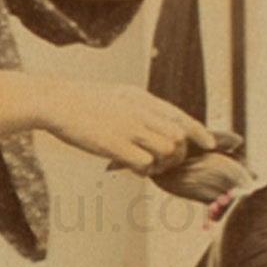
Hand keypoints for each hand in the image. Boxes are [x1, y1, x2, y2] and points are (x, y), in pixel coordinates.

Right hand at [36, 78, 214, 173]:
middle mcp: (140, 112)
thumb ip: (139, 108)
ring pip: (168, 150)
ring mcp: (129, 128)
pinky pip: (145, 164)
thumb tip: (155, 124)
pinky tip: (132, 168)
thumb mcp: (117, 96)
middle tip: (163, 161)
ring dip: (163, 164)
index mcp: (142, 99)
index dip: (199, 132)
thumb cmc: (83, 101)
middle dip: (178, 153)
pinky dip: (144, 171)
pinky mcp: (115, 144)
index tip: (209, 144)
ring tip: (147, 165)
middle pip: (179, 137)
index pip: (180, 116)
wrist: (57, 101)